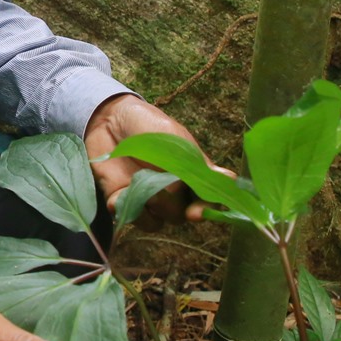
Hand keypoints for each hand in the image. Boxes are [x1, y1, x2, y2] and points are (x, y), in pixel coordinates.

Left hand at [84, 94, 223, 230]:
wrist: (110, 119)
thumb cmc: (149, 125)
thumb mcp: (176, 138)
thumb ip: (198, 161)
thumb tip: (229, 179)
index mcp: (192, 177)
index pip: (207, 202)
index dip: (204, 209)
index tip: (196, 212)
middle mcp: (173, 193)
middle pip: (180, 214)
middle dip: (171, 203)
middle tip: (161, 186)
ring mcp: (148, 199)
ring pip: (158, 221)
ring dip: (150, 208)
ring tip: (138, 184)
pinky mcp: (124, 201)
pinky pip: (131, 217)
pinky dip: (126, 209)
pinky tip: (119, 196)